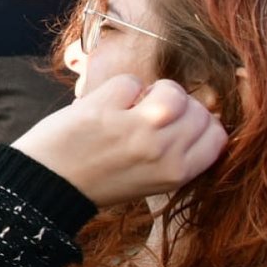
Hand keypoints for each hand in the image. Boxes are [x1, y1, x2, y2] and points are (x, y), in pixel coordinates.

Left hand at [11, 75, 225, 207]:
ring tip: (134, 103)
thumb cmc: (99, 179)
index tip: (180, 121)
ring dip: (154, 89)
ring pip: (172, 90)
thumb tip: (199, 114)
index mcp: (177, 173)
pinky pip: (130, 81)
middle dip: (178, 103)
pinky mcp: (105, 111)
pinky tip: (106, 104)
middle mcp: (163, 152)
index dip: (201, 122)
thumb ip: (175, 151)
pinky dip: (119, 87)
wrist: (48, 184)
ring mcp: (135, 129)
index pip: (217, 136)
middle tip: (151, 111)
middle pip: (198, 109)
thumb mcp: (150, 178)